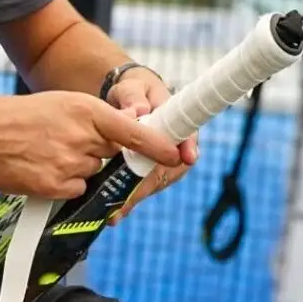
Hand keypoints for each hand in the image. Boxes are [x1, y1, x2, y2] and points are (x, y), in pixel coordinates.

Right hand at [0, 88, 184, 201]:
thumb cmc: (19, 118)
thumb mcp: (60, 105)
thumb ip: (94, 121)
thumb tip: (123, 137)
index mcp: (86, 111)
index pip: (133, 132)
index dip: (157, 146)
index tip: (175, 155)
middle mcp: (82, 137)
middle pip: (112, 157)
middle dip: (99, 155)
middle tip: (67, 145)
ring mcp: (69, 163)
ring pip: (92, 175)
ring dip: (77, 170)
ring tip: (45, 154)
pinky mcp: (56, 186)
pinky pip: (75, 191)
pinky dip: (62, 185)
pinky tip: (40, 170)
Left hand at [103, 67, 197, 223]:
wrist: (126, 101)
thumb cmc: (133, 91)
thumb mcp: (132, 88)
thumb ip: (133, 98)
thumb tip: (138, 112)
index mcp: (177, 121)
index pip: (188, 137)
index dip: (188, 149)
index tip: (187, 157)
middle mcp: (174, 146)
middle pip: (170, 169)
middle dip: (150, 184)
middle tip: (133, 196)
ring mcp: (162, 161)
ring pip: (155, 183)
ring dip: (136, 196)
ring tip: (117, 211)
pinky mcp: (147, 172)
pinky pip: (142, 188)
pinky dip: (127, 200)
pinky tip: (113, 213)